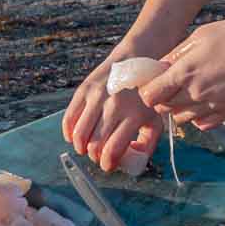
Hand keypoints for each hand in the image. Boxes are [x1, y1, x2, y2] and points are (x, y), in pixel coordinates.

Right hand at [62, 52, 164, 172]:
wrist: (135, 60)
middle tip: (98, 155)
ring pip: (79, 134)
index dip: (107, 164)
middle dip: (94, 156)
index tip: (108, 165)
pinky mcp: (84, 90)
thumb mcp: (155, 119)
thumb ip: (147, 144)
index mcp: (134, 116)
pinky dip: (69, 132)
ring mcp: (97, 97)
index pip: (113, 150)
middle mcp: (115, 106)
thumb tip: (131, 161)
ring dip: (81, 147)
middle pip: (94, 145)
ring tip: (87, 147)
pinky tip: (76, 135)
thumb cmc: (146, 96)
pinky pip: (68, 118)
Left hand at [138, 17, 224, 129]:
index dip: (148, 89)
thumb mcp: (202, 34)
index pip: (150, 95)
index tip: (154, 81)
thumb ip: (177, 53)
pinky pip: (202, 123)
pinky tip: (206, 100)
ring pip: (181, 119)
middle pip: (163, 109)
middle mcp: (195, 94)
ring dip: (179, 108)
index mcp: (185, 72)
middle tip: (172, 84)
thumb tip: (161, 65)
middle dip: (162, 98)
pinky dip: (198, 116)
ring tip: (190, 91)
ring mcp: (211, 107)